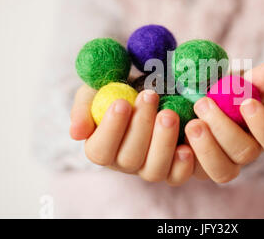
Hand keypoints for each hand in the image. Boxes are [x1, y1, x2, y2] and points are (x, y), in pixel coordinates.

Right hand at [70, 86, 194, 185]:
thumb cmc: (120, 89)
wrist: (152, 87)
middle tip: (150, 96)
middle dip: (140, 126)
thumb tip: (77, 133)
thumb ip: (83, 108)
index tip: (121, 102)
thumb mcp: (96, 91)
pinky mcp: (174, 168)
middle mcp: (124, 163)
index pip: (100, 150)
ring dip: (162, 142)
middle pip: (129, 158)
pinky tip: (186, 143)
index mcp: (101, 148)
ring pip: (154, 169)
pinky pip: (177, 175)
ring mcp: (149, 168)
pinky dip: (183, 163)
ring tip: (169, 114)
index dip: (110, 129)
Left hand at [185, 61, 263, 182]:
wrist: (190, 97)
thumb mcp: (237, 80)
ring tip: (191, 123)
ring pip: (221, 172)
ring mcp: (220, 165)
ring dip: (206, 148)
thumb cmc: (221, 88)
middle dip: (224, 129)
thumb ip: (255, 78)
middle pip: (245, 154)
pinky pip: (190, 176)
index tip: (247, 102)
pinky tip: (177, 142)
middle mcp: (244, 153)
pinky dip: (181, 160)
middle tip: (202, 103)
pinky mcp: (193, 170)